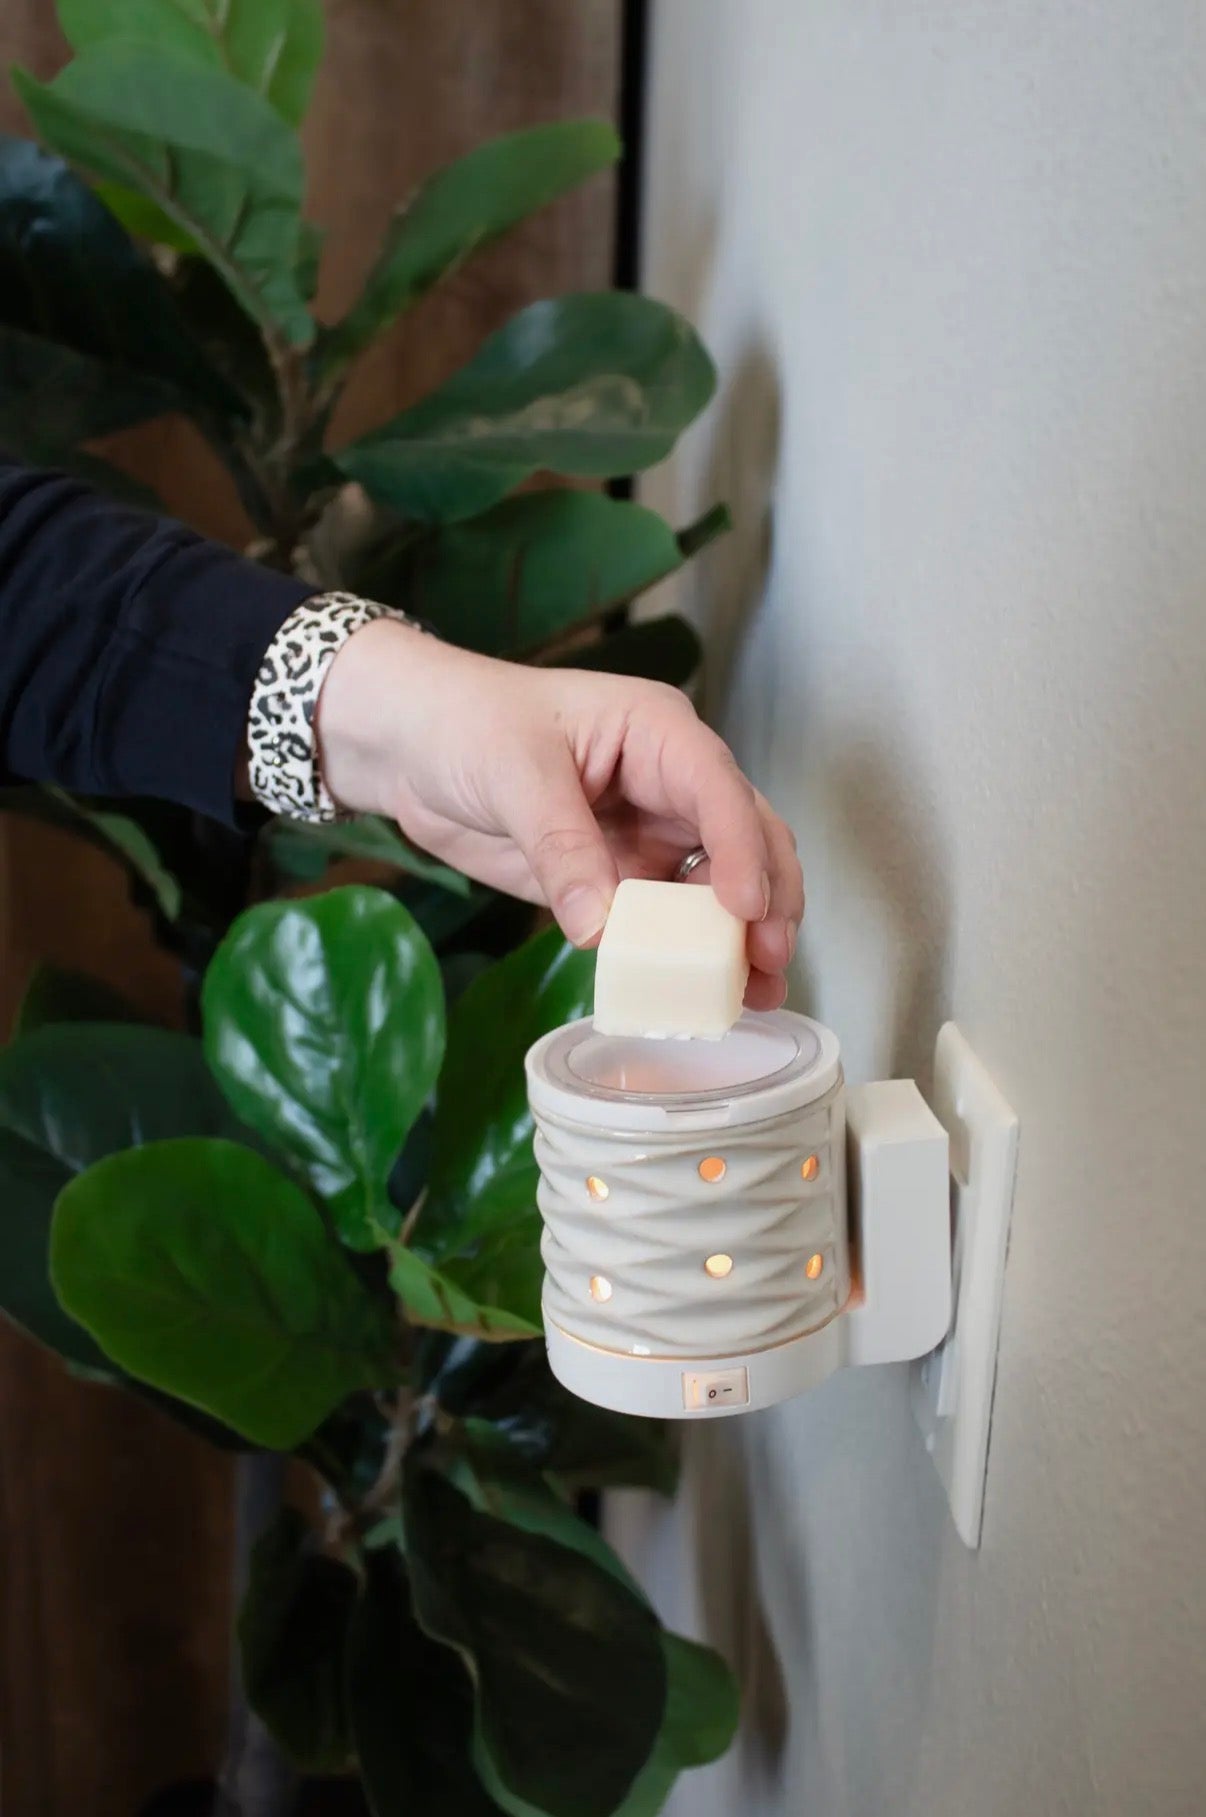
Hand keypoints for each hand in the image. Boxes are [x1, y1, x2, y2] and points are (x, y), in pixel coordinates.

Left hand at [316, 618, 803, 1008]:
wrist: (413, 748)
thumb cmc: (468, 725)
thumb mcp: (513, 775)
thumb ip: (561, 848)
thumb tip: (600, 930)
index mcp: (658, 733)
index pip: (719, 789)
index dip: (742, 848)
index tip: (746, 908)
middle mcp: (672, 784)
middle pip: (747, 838)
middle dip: (768, 899)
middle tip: (768, 960)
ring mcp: (653, 833)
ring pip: (721, 887)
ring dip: (742, 939)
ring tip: (756, 994)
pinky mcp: (625, 878)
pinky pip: (668, 923)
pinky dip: (687, 958)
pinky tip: (701, 996)